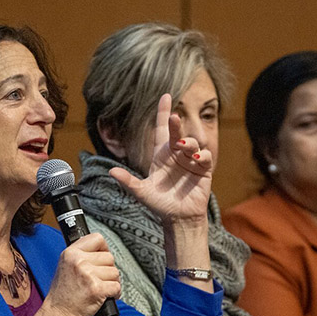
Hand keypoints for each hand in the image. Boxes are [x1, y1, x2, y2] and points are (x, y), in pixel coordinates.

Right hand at [41, 233, 120, 315]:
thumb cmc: (63, 296)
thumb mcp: (65, 267)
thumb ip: (81, 256)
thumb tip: (100, 250)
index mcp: (70, 253)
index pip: (97, 238)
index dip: (103, 249)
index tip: (102, 257)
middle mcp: (78, 261)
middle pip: (109, 257)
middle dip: (108, 270)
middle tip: (98, 280)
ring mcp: (88, 274)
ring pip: (115, 272)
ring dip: (111, 282)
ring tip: (99, 289)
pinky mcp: (96, 289)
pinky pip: (117, 286)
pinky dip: (114, 294)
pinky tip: (104, 296)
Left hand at [109, 93, 213, 225]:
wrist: (178, 219)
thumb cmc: (160, 205)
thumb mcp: (142, 192)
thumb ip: (128, 182)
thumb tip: (111, 172)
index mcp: (161, 156)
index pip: (162, 130)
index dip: (163, 112)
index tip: (166, 96)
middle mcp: (176, 155)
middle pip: (177, 133)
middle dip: (176, 124)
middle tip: (174, 117)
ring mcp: (191, 161)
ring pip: (192, 143)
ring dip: (189, 142)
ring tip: (185, 148)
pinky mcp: (204, 170)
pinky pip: (206, 157)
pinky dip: (203, 155)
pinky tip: (198, 158)